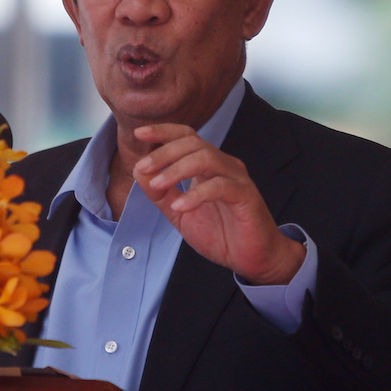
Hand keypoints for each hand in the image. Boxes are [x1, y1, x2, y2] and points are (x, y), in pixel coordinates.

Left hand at [131, 124, 304, 284]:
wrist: (251, 258)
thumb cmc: (219, 232)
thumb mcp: (180, 213)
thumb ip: (161, 194)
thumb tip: (140, 173)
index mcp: (207, 165)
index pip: (186, 137)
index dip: (164, 132)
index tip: (139, 134)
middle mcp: (223, 165)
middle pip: (193, 143)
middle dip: (164, 152)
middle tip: (143, 167)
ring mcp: (236, 178)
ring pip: (206, 158)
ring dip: (177, 169)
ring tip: (158, 185)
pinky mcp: (246, 196)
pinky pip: (220, 187)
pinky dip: (196, 194)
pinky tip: (180, 206)